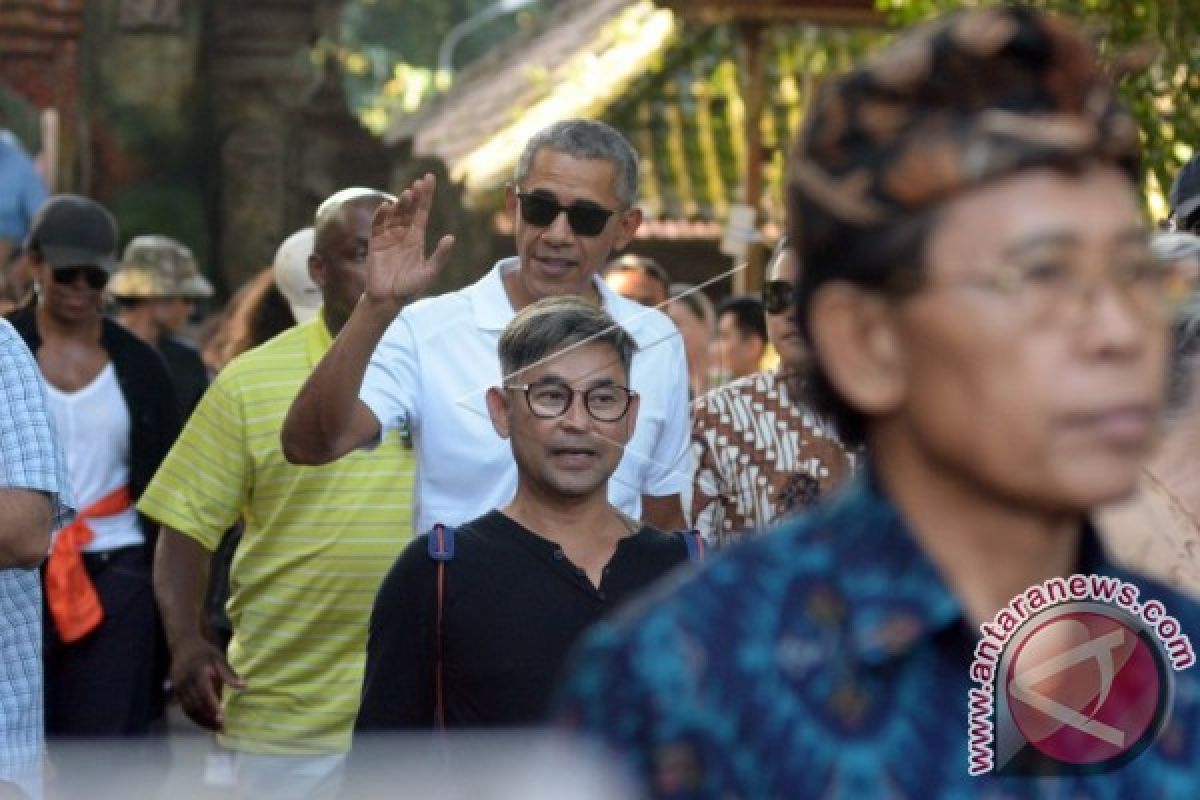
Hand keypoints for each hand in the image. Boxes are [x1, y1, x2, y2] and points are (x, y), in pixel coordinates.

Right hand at [170, 637, 245, 731]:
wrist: (183, 645)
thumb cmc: (205, 652)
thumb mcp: (219, 658)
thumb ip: (229, 674)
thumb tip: (244, 687)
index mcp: (197, 672)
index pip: (204, 692)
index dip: (212, 706)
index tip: (223, 718)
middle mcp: (185, 682)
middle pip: (195, 704)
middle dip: (208, 718)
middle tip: (222, 728)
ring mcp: (179, 688)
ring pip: (189, 709)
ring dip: (201, 721)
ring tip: (216, 729)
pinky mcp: (176, 692)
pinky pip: (185, 708)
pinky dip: (195, 718)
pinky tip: (205, 723)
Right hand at [365, 173, 455, 310]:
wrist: (388, 300)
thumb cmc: (410, 288)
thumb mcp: (430, 272)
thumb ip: (440, 256)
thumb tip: (451, 237)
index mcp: (417, 238)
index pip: (422, 212)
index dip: (426, 196)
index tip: (429, 179)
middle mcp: (403, 234)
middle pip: (409, 209)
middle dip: (415, 196)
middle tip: (420, 183)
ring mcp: (388, 237)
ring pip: (395, 215)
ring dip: (401, 204)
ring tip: (408, 194)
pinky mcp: (375, 243)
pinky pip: (378, 226)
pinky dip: (381, 216)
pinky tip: (387, 206)